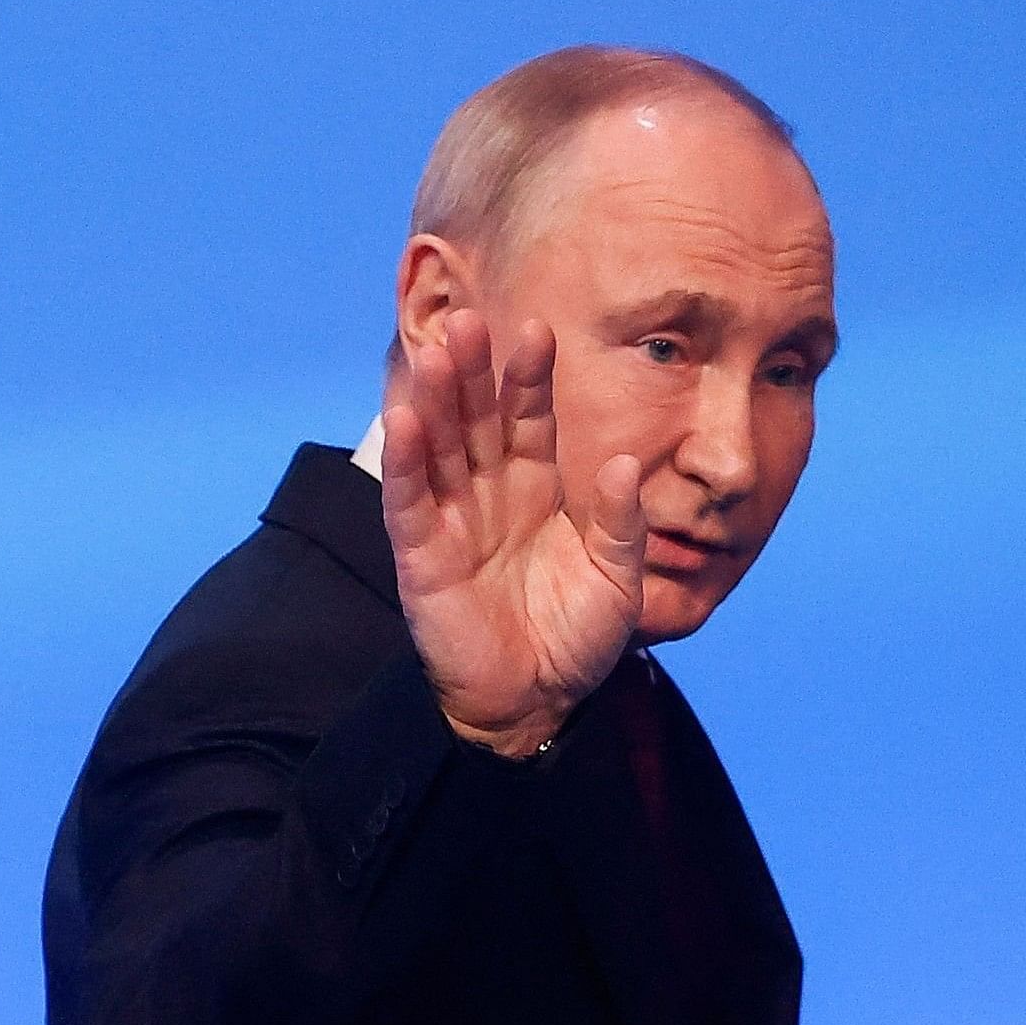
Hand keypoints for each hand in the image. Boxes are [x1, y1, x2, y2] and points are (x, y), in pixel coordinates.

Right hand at [379, 310, 645, 756]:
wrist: (535, 704)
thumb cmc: (577, 638)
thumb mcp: (617, 579)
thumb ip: (619, 522)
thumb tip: (622, 462)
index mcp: (538, 489)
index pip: (529, 419)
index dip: (529, 377)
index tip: (537, 329)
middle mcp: (490, 493)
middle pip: (477, 420)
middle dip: (472, 370)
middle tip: (469, 320)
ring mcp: (452, 520)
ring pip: (439, 448)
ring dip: (433, 401)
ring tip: (433, 353)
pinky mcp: (421, 556)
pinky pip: (410, 501)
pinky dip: (405, 462)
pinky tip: (403, 420)